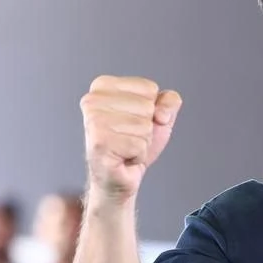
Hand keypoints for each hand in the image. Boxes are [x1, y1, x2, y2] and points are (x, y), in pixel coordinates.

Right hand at [80, 75, 181, 203]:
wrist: (120, 176)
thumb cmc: (133, 143)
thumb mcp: (158, 115)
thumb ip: (169, 100)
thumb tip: (162, 113)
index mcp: (103, 86)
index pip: (149, 88)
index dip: (151, 109)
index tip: (133, 122)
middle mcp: (92, 100)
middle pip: (147, 107)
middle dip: (146, 128)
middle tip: (128, 137)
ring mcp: (94, 122)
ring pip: (144, 127)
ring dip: (141, 142)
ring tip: (125, 147)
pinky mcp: (99, 143)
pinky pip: (139, 145)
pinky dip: (138, 155)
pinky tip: (123, 157)